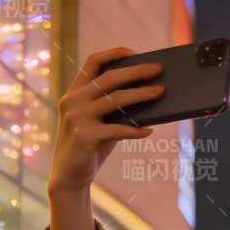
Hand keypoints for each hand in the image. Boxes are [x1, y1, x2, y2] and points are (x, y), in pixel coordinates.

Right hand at [48, 47, 161, 196]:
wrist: (68, 176)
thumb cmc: (90, 146)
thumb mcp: (100, 122)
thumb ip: (114, 107)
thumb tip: (149, 93)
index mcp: (74, 92)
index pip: (92, 62)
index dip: (114, 54)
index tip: (134, 53)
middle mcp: (72, 101)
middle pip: (110, 77)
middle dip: (137, 71)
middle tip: (159, 69)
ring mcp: (77, 117)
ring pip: (117, 99)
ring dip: (142, 94)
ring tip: (161, 92)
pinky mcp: (84, 136)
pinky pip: (118, 129)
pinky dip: (136, 130)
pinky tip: (149, 131)